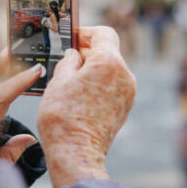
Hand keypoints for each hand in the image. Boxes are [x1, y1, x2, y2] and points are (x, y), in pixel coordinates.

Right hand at [37, 26, 135, 187]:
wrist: (76, 154)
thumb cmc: (63, 118)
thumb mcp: (58, 81)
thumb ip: (68, 61)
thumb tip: (74, 55)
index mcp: (109, 63)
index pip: (104, 34)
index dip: (87, 33)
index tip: (73, 39)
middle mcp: (124, 75)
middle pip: (108, 52)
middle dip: (88, 53)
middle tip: (66, 60)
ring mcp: (128, 93)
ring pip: (110, 69)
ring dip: (93, 69)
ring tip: (70, 81)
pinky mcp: (125, 107)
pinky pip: (113, 86)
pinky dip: (99, 84)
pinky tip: (80, 95)